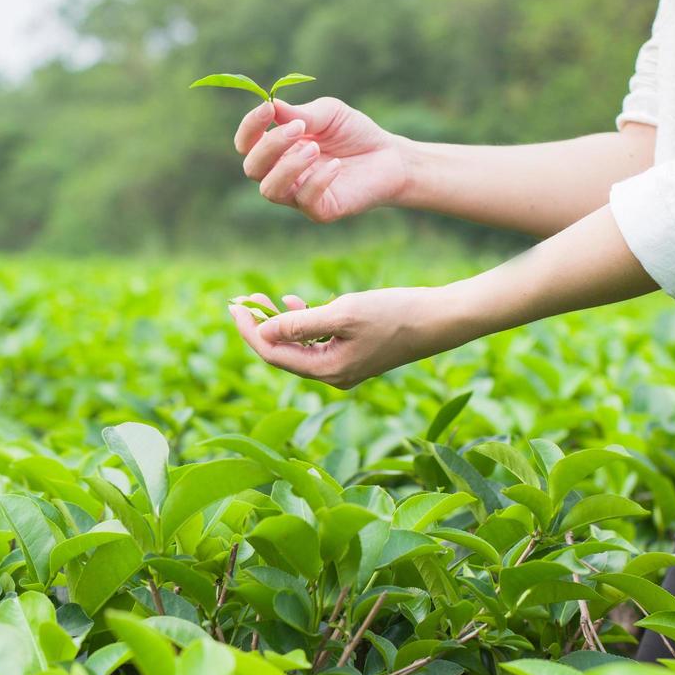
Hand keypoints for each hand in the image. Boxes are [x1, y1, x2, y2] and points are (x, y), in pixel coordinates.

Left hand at [228, 289, 472, 388]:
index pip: (273, 355)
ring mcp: (345, 366)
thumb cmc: (394, 313)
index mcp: (327, 371)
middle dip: (260, 327)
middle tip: (243, 300)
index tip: (234, 306)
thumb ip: (299, 324)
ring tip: (263, 299)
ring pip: (299, 346)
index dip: (250, 331)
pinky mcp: (356, 353)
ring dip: (280, 323)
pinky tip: (296, 303)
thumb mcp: (342, 314)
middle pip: (282, 353)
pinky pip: (318, 342)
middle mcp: (333, 375)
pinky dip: (304, 323)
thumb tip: (262, 331)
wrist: (440, 319)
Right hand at [234, 97, 410, 222]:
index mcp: (278, 149)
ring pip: (270, 190)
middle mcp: (282, 174)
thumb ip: (302, 113)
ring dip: (288, 167)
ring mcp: (298, 195)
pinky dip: (318, 181)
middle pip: (253, 168)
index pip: (247, 143)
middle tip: (298, 129)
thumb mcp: (329, 114)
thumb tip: (271, 104)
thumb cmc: (354, 134)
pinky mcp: (320, 210)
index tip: (267, 108)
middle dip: (269, 146)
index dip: (250, 127)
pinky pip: (306, 201)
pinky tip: (336, 166)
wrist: (390, 157)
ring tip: (315, 149)